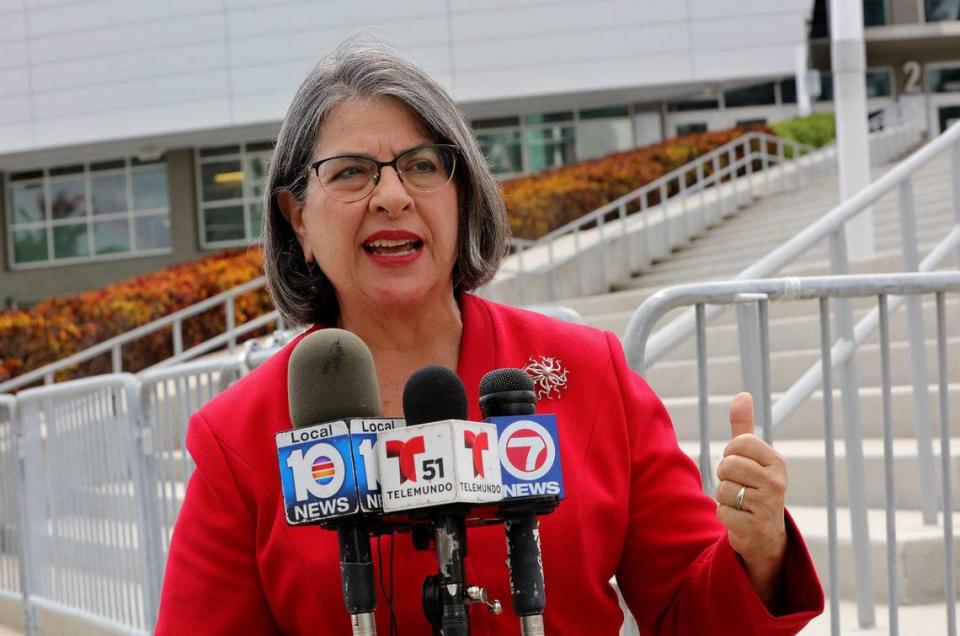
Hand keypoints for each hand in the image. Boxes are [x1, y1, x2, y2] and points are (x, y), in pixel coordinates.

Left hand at [715, 392, 787, 606]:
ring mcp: (767, 505)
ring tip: (740, 503)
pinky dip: (725, 515)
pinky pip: (722, 512)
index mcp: (776, 462)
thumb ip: (743, 427)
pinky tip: (740, 518)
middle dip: (725, 476)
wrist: (765, 532)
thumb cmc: (755, 486)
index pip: (738, 443)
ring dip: (724, 498)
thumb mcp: (751, 456)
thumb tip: (742, 395)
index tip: (740, 465)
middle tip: (739, 486)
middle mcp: (777, 482)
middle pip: (727, 465)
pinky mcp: (754, 526)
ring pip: (722, 489)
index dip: (730, 453)